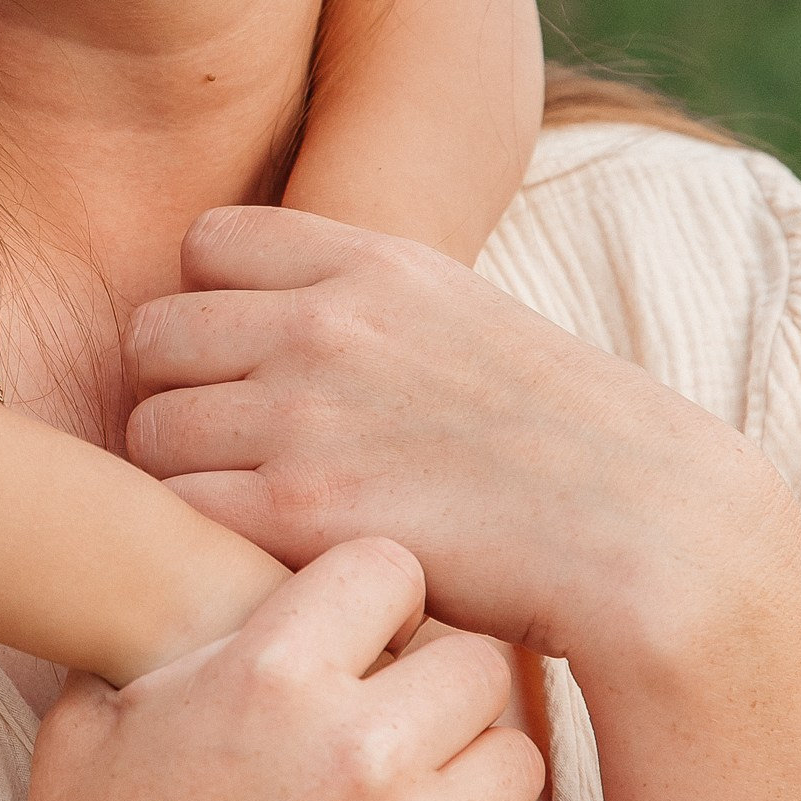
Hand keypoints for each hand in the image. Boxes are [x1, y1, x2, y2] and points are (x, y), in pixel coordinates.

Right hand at [0, 539, 543, 800]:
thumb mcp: (94, 719)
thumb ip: (172, 638)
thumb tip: (203, 580)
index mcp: (269, 675)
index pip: (392, 569)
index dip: (374, 603)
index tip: (359, 640)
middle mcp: (359, 750)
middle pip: (476, 662)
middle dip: (433, 688)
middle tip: (389, 728)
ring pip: (515, 758)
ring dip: (464, 775)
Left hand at [123, 204, 800, 675]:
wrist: (651, 535)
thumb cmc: (564, 447)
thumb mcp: (466, 325)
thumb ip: (367, 308)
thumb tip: (273, 319)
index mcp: (372, 263)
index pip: (205, 242)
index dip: (211, 307)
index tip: (248, 367)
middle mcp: (325, 323)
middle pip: (153, 335)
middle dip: (179, 393)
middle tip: (237, 455)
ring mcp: (305, 413)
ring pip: (149, 427)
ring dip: (184, 475)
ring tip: (254, 516)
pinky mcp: (298, 508)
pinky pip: (177, 507)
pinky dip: (203, 540)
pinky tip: (263, 558)